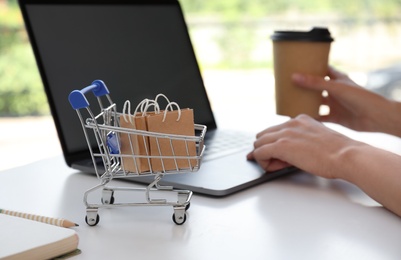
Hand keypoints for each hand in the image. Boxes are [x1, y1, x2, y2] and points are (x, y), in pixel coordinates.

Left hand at [247, 115, 363, 177]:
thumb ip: (302, 142)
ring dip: (265, 156)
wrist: (347, 156)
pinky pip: (259, 153)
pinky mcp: (281, 146)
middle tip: (280, 162)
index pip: (276, 130)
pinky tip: (275, 168)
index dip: (277, 145)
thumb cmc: (339, 153)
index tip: (284, 157)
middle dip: (267, 149)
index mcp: (300, 120)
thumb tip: (290, 153)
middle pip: (263, 135)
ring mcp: (285, 133)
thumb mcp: (317, 140)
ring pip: (258, 143)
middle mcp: (290, 123)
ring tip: (279, 166)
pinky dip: (263, 163)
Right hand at [292, 66, 400, 135]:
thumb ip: (315, 83)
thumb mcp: (336, 88)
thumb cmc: (361, 97)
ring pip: (316, 102)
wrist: (377, 118)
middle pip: (315, 87)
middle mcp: (335, 91)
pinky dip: (311, 117)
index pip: (322, 69)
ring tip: (290, 101)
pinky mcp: (335, 117)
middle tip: (287, 84)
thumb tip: (294, 76)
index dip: (310, 67)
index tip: (296, 65)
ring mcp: (335, 104)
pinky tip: (299, 117)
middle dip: (303, 86)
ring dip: (305, 102)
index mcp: (337, 79)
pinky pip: (319, 117)